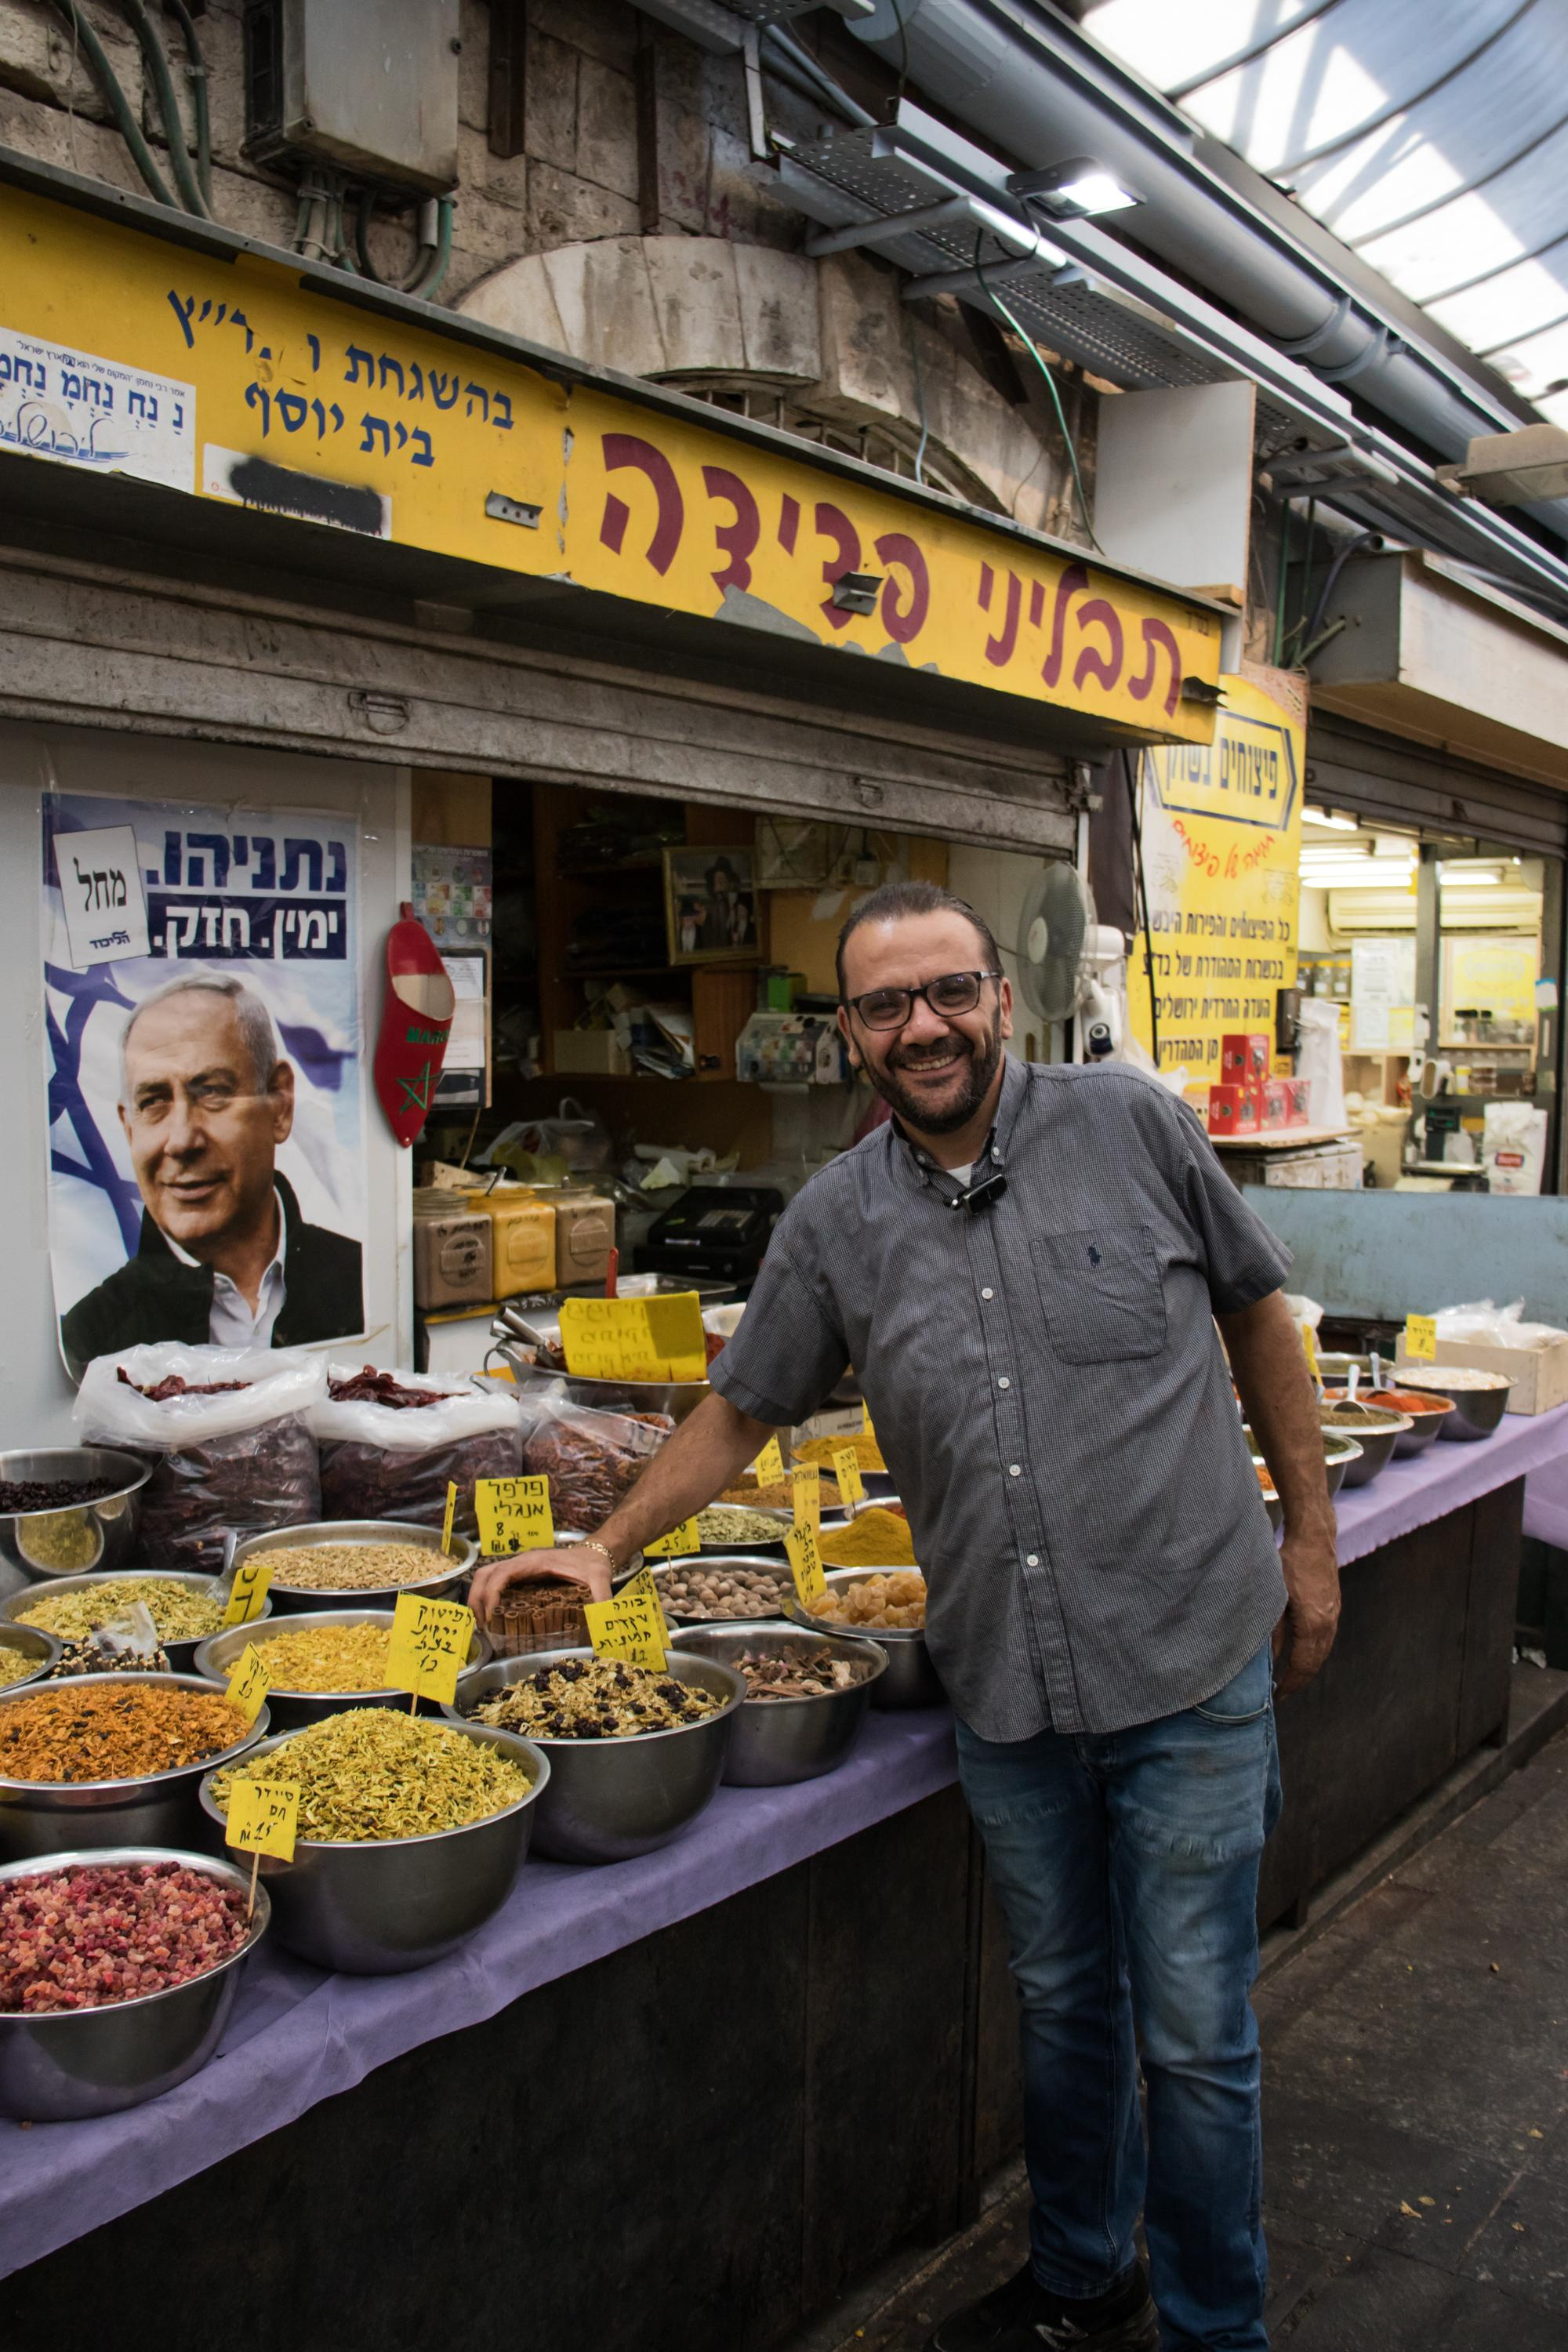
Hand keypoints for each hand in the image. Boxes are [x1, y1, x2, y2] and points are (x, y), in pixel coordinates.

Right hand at [468, 1543, 613, 1626]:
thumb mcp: (600, 1579)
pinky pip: (495, 1581)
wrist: (596, 1552)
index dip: (491, 1594)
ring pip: (485, 1576)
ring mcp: (519, 1567)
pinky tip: (490, 1616)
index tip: (490, 1616)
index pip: (502, 1574)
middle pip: (485, 1574)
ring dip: (477, 1596)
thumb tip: (603, 1622)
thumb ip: (602, 1598)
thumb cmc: (595, 1564)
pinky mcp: (520, 1574)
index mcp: (534, 1561)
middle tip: (481, 1625)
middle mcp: (522, 1562)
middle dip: (476, 1598)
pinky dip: (486, 1595)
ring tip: (481, 1622)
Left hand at [1273, 1524, 1339, 1695]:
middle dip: (1298, 1680)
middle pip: (1315, 1663)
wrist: (1315, 1538)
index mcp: (1314, 1625)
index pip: (1303, 1666)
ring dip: (1306, 1667)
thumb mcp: (1274, 1598)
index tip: (1276, 1696)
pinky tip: (1300, 1653)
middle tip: (1280, 1692)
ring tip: (1288, 1677)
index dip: (1290, 1684)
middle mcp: (1329, 1624)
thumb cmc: (1290, 1563)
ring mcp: (1334, 1616)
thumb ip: (1271, 1631)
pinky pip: (1325, 1639)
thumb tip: (1267, 1660)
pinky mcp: (1334, 1607)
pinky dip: (1312, 1652)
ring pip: (1322, 1652)